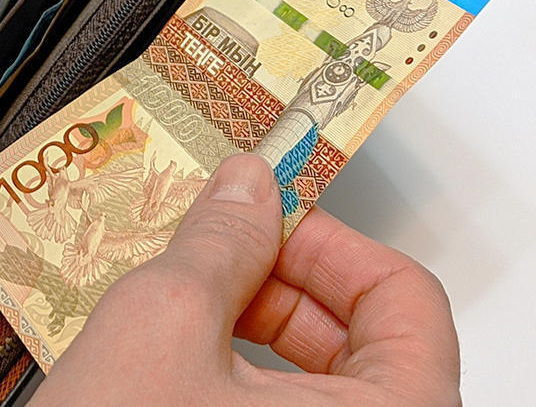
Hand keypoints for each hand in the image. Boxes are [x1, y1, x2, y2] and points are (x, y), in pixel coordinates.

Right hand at [33, 155, 459, 405]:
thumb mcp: (162, 323)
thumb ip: (219, 240)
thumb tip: (247, 184)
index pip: (405, 301)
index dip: (329, 242)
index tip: (265, 217)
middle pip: (366, 342)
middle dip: (281, 282)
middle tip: (217, 252)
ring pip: (317, 384)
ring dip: (253, 326)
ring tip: (185, 303)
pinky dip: (238, 376)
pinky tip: (179, 359)